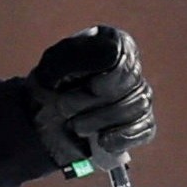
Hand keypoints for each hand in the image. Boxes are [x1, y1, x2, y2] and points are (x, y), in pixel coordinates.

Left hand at [27, 25, 154, 172]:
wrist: (40, 124)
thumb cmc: (48, 87)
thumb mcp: (53, 65)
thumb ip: (78, 53)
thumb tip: (114, 53)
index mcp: (112, 44)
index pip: (124, 58)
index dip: (106, 80)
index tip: (87, 89)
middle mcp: (130, 67)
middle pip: (131, 85)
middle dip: (92, 102)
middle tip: (64, 108)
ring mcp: (138, 95)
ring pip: (138, 107)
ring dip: (100, 122)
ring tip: (74, 126)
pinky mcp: (140, 122)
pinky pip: (146, 128)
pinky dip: (123, 137)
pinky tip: (102, 141)